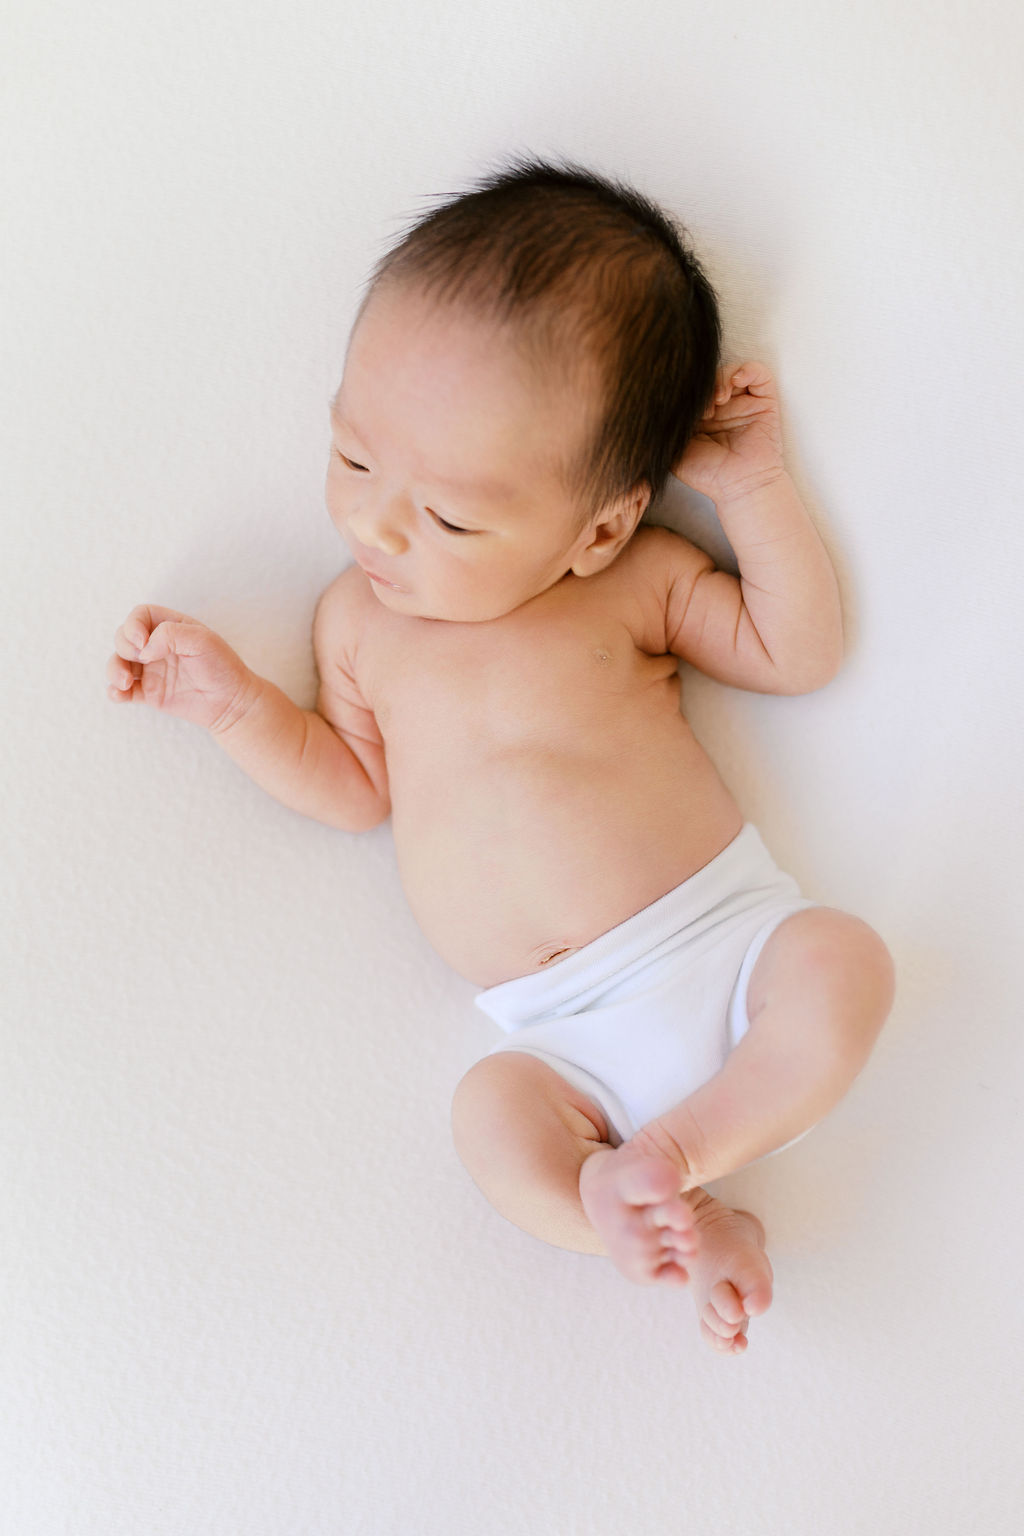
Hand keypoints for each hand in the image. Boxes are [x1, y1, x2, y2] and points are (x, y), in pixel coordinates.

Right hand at [106, 604, 254, 732]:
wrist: (232, 702)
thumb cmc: (222, 667)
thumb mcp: (203, 640)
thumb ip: (170, 634)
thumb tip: (143, 649)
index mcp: (170, 627)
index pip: (139, 615)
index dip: (133, 625)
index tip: (143, 642)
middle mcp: (157, 646)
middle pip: (123, 637)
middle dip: (124, 646)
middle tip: (143, 659)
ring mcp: (151, 670)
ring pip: (117, 663)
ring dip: (113, 670)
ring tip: (125, 682)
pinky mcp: (149, 693)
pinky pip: (122, 691)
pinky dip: (115, 692)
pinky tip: (120, 695)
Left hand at [671, 361, 785, 503]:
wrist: (738, 487)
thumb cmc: (706, 474)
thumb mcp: (673, 449)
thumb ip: (664, 426)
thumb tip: (649, 404)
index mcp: (699, 415)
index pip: (690, 388)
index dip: (684, 390)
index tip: (681, 407)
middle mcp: (721, 406)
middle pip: (709, 376)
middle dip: (701, 386)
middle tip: (700, 409)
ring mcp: (743, 402)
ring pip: (731, 371)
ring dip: (720, 379)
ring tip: (717, 400)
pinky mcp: (764, 401)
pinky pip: (758, 372)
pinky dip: (746, 370)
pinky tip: (735, 383)